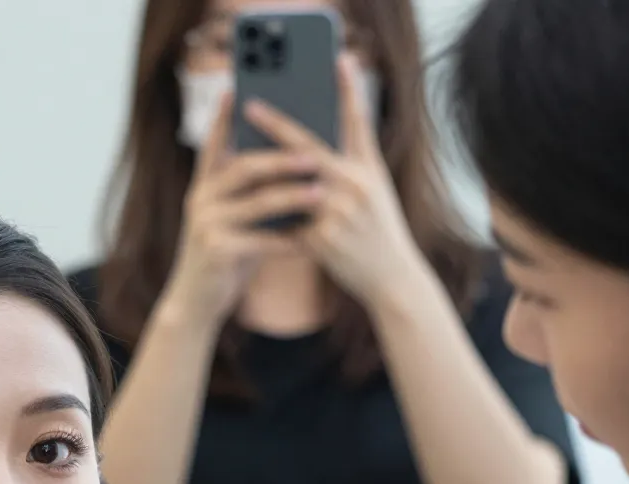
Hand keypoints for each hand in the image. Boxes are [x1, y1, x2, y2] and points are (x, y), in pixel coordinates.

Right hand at [162, 91, 323, 325]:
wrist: (196, 302)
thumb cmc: (224, 256)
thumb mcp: (231, 220)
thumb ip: (249, 194)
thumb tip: (290, 166)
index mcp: (205, 186)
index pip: (216, 143)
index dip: (227, 116)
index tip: (239, 89)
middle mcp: (201, 199)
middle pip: (245, 168)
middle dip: (281, 160)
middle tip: (313, 155)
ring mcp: (207, 225)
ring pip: (257, 204)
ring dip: (292, 197)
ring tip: (320, 194)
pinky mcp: (217, 252)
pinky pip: (261, 241)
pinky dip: (288, 241)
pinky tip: (310, 240)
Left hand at [243, 55, 428, 307]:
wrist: (392, 278)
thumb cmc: (380, 230)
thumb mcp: (376, 189)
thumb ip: (353, 160)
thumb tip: (317, 139)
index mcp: (369, 170)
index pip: (357, 122)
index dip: (348, 90)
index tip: (337, 60)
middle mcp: (356, 186)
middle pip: (309, 148)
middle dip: (277, 125)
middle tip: (251, 105)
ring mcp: (338, 213)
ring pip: (290, 185)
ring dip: (264, 170)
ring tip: (236, 155)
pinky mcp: (322, 240)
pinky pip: (286, 221)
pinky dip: (269, 212)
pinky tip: (247, 202)